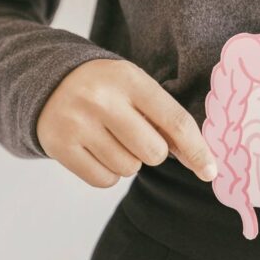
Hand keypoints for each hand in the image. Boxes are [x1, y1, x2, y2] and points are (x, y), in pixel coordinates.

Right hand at [37, 59, 217, 187]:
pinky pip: (104, 180)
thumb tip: (201, 162)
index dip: (197, 150)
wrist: (49, 81)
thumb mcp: (136, 88)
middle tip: (136, 134)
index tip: (210, 171)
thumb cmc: (107, 89)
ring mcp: (78, 123)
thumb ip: (167, 119)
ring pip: (129, 169)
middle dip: (153, 151)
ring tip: (112, 138)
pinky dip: (108, 172)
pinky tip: (97, 150)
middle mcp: (102, 99)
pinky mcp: (59, 146)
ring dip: (129, 161)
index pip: (174, 121)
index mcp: (129, 79)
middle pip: (153, 152)